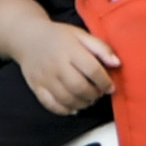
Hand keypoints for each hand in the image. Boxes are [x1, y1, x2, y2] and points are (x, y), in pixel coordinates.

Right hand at [8, 20, 122, 114]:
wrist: (28, 38)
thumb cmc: (59, 37)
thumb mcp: (81, 35)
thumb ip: (101, 47)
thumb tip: (117, 63)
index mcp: (70, 49)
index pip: (92, 69)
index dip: (105, 81)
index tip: (111, 87)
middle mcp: (56, 65)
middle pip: (79, 87)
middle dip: (94, 94)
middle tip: (99, 93)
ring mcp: (44, 78)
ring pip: (66, 99)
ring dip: (82, 103)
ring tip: (88, 99)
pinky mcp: (36, 87)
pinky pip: (51, 105)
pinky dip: (65, 110)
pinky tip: (74, 107)